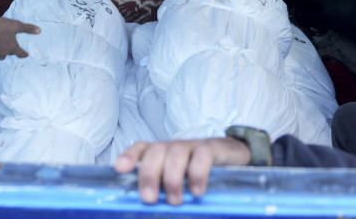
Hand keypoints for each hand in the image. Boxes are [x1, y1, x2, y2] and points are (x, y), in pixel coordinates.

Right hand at [0, 17, 40, 58]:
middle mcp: (3, 53)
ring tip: (0, 47)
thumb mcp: (16, 25)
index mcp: (12, 47)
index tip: (25, 54)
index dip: (23, 54)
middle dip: (10, 51)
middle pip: (9, 54)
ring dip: (0, 52)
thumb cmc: (2, 26)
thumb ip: (28, 28)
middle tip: (10, 46)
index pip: (20, 54)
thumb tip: (39, 31)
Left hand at [114, 138, 250, 204]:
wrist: (235, 157)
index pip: (142, 148)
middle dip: (149, 174)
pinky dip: (197, 173)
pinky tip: (198, 191)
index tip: (120, 169)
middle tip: (149, 199)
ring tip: (176, 200)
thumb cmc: (201, 175)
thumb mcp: (181, 183)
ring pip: (176, 152)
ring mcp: (193, 145)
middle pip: (156, 151)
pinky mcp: (214, 147)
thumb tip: (151, 208)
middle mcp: (175, 147)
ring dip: (172, 178)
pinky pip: (203, 154)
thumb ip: (164, 192)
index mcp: (163, 154)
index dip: (130, 156)